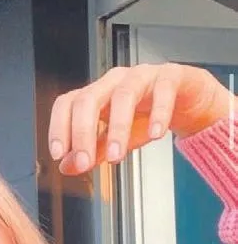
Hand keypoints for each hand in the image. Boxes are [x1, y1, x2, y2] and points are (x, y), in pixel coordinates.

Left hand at [48, 63, 233, 174]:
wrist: (184, 102)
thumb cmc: (145, 116)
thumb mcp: (114, 139)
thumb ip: (91, 152)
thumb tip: (66, 167)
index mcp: (95, 95)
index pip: (67, 104)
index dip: (58, 127)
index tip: (59, 154)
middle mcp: (113, 83)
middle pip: (88, 99)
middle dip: (83, 133)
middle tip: (85, 163)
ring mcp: (141, 76)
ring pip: (124, 95)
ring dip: (117, 128)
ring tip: (116, 156)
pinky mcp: (170, 77)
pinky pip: (163, 90)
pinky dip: (159, 113)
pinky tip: (155, 135)